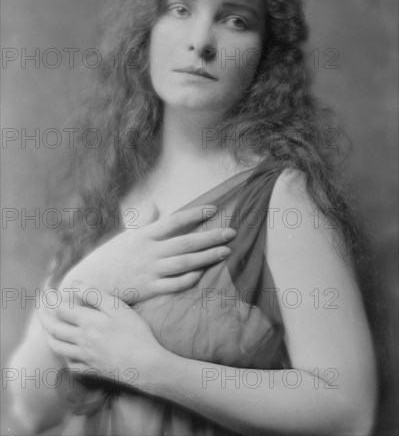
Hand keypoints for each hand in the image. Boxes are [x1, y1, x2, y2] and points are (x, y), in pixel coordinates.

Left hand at [39, 286, 163, 390]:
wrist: (145, 365)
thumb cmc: (135, 333)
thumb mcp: (118, 307)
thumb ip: (94, 295)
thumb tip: (74, 284)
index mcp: (88, 322)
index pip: (61, 309)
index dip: (52, 298)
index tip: (48, 289)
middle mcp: (81, 340)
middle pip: (54, 328)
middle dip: (43, 316)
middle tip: (39, 306)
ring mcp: (85, 357)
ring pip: (58, 347)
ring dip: (49, 335)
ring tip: (46, 328)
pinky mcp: (92, 371)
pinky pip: (70, 365)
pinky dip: (64, 356)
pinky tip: (67, 352)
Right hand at [60, 204, 234, 303]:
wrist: (88, 284)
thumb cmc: (109, 258)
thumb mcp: (125, 236)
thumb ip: (144, 222)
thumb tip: (156, 206)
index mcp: (144, 235)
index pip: (175, 221)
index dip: (195, 214)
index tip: (214, 209)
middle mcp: (150, 251)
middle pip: (186, 242)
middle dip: (211, 236)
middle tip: (232, 232)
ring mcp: (150, 271)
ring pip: (185, 262)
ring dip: (207, 257)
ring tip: (226, 251)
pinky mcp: (149, 289)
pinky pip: (174, 284)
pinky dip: (189, 279)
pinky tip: (203, 274)